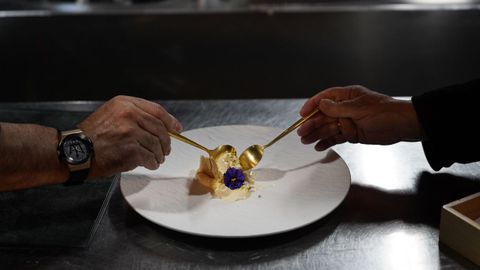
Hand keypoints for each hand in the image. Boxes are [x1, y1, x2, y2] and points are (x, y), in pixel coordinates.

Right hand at [78, 95, 182, 177]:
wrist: (76, 152)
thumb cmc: (92, 136)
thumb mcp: (111, 114)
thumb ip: (134, 115)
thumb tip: (160, 125)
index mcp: (125, 103)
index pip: (157, 110)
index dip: (170, 120)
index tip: (177, 128)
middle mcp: (129, 115)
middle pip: (160, 128)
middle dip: (166, 141)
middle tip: (166, 149)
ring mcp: (130, 132)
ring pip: (156, 144)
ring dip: (159, 154)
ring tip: (157, 159)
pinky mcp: (131, 150)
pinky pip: (150, 157)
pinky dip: (152, 162)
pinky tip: (150, 164)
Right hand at [297, 85, 422, 150]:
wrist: (403, 126)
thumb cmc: (385, 112)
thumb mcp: (359, 109)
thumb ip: (338, 108)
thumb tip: (321, 104)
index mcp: (347, 96)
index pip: (325, 98)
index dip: (312, 105)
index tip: (302, 114)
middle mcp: (346, 108)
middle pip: (324, 116)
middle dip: (312, 124)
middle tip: (302, 133)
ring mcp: (348, 122)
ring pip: (328, 128)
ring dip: (317, 134)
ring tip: (306, 141)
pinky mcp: (352, 134)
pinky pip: (336, 138)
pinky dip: (327, 142)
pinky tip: (318, 146)